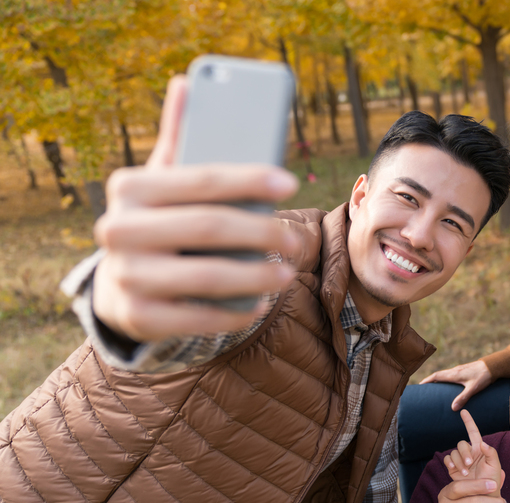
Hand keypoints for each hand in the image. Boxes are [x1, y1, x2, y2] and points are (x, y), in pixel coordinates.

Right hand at [91, 75, 301, 341]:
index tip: (289, 182)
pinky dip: (234, 312)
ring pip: (205, 276)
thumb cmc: (158, 221)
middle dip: (261, 233)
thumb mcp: (163, 180)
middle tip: (297, 241)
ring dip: (255, 276)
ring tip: (287, 273)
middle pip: (209, 228)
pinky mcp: (136, 316)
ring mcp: (125, 275)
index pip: (201, 179)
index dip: (249, 180)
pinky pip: (196, 318)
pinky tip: (259, 303)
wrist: (119, 284)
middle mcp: (117, 229)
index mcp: (128, 187)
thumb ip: (180, 138)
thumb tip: (188, 81)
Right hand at [419, 360, 493, 411]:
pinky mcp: (465, 371)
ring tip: (434, 389)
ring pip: (445, 375)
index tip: (419, 386)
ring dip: (438, 380)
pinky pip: (451, 375)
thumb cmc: (483, 376)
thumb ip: (463, 397)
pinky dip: (446, 380)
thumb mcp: (473, 388)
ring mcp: (460, 370)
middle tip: (424, 389)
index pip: (436, 376)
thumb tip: (453, 408)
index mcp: (454, 374)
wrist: (493, 366)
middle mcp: (455, 370)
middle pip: (438, 375)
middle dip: (430, 381)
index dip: (427, 380)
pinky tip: (449, 386)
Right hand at [444, 410, 504, 492]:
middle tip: (469, 465)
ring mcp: (460, 461)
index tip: (463, 411)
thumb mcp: (495, 466)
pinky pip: (447, 459)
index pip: (473, 432)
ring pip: (454, 452)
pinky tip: (454, 469)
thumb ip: (491, 453)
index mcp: (480, 449)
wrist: (484, 497)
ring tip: (465, 472)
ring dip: (458, 461)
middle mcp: (469, 453)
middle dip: (464, 453)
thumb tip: (482, 443)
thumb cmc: (492, 482)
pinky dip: (450, 463)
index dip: (468, 422)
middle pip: (461, 444)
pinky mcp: (453, 468)